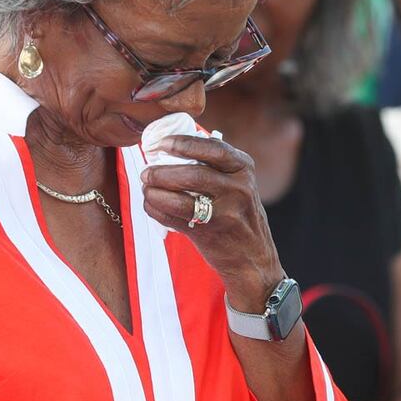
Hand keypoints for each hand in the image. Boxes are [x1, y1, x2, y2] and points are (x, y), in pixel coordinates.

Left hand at [141, 135, 283, 309]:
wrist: (253, 257)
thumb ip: (214, 165)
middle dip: (162, 172)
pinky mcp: (211, 233)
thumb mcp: (238, 183)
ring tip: (146, 189)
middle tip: (146, 173)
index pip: (213, 148)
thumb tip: (171, 145)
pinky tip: (151, 205)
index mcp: (244, 169)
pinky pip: (174, 219)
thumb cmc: (238, 213)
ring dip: (155, 193)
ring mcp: (226, 213)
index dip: (183, 144)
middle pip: (193, 174)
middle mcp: (239, 189)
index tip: (161, 144)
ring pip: (180, 199)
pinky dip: (156, 210)